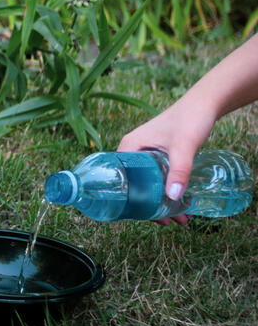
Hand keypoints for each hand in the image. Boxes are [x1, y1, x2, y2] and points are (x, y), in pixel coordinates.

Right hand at [117, 98, 216, 226]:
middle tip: (168, 222)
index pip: (121, 180)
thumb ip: (179, 170)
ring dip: (161, 202)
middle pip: (134, 186)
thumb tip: (173, 197)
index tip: (146, 216)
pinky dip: (167, 192)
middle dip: (150, 206)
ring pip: (148, 184)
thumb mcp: (184, 147)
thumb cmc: (190, 118)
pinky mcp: (157, 156)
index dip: (131, 201)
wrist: (205, 104)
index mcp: (128, 147)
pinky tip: (182, 202)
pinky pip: (156, 179)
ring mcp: (144, 154)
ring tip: (181, 217)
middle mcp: (132, 151)